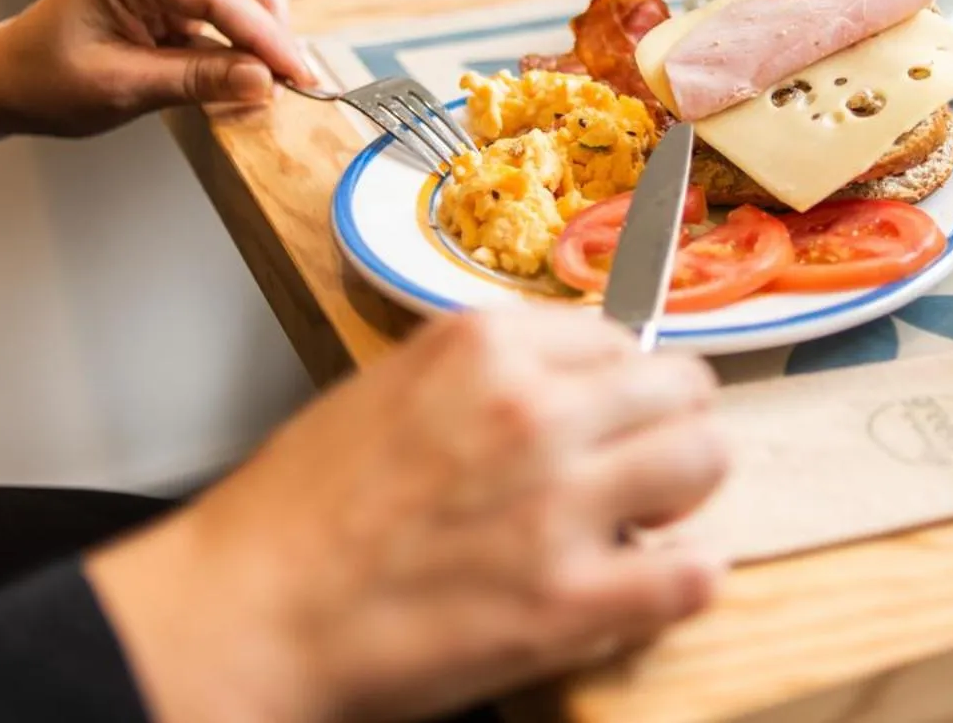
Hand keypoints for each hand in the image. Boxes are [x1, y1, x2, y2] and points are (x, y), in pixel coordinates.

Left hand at [0, 0, 314, 173]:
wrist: (7, 77)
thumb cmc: (46, 79)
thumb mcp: (123, 88)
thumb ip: (198, 81)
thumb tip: (265, 81)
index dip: (267, 37)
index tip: (298, 78)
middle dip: (275, 22)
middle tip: (288, 80)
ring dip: (266, 22)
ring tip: (265, 75)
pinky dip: (249, 26)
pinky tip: (246, 63)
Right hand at [89, 307, 728, 722]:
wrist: (246, 615)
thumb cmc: (299, 513)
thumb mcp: (392, 387)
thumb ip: (488, 374)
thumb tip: (570, 379)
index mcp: (485, 348)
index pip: (619, 336)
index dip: (616, 384)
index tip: (606, 414)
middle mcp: (534, 409)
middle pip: (682, 385)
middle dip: (665, 426)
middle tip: (637, 466)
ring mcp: (559, 504)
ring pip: (707, 457)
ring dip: (684, 490)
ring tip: (645, 519)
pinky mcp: (569, 601)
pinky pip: (695, 573)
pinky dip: (685, 579)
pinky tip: (649, 583)